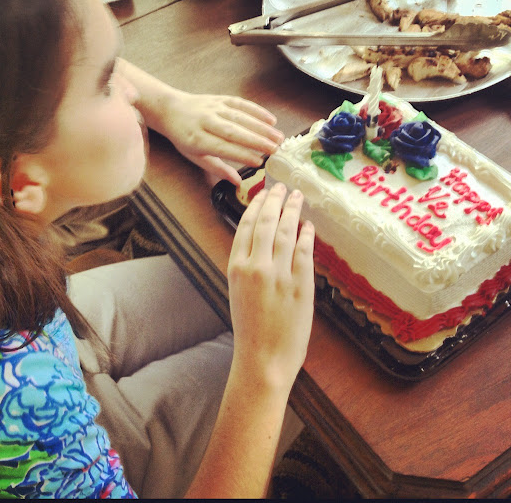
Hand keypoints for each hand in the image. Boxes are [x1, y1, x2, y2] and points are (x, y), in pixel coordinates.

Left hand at [157, 91, 283, 185]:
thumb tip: (238, 182)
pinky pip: (241, 104)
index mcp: (197, 139)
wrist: (171, 109)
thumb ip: (217, 169)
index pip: (223, 148)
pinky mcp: (221, 99)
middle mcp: (206, 121)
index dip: (242, 155)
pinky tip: (271, 119)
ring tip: (278, 137)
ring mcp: (214, 108)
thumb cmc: (184, 137)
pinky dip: (257, 111)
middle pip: (234, 131)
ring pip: (240, 117)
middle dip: (257, 141)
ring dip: (262, 127)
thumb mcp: (195, 156)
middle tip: (275, 150)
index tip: (259, 162)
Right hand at [227, 183, 314, 393]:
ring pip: (285, 231)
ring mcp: (279, 274)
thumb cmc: (250, 329)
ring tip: (296, 196)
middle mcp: (255, 266)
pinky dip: (306, 235)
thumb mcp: (238, 292)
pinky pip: (304, 251)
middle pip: (265, 222)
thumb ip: (247, 266)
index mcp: (236, 267)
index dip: (255, 206)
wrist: (263, 358)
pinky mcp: (300, 284)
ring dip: (292, 210)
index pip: (246, 226)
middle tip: (281, 186)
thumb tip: (261, 241)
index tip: (262, 193)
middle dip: (274, 200)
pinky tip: (308, 225)